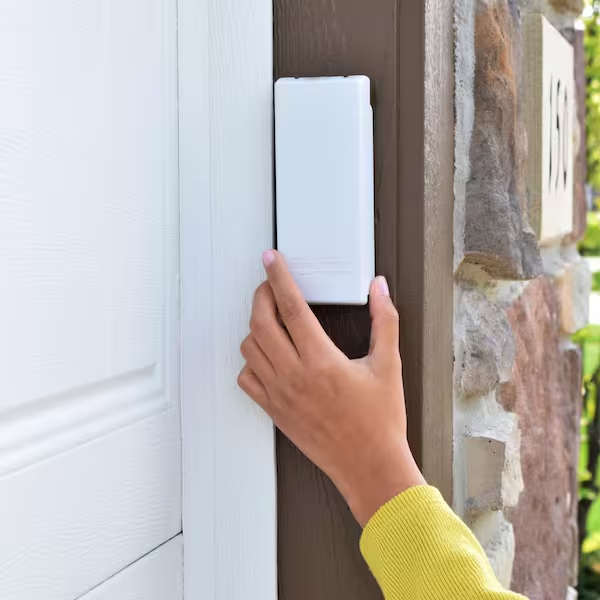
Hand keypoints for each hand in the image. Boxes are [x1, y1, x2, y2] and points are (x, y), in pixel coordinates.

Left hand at [238, 250, 425, 525]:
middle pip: (260, 322)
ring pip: (250, 348)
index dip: (279, 277)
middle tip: (271, 285)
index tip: (271, 259)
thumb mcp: (388, 365)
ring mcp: (280, 395)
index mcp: (321, 360)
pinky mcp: (274, 412)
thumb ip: (384, 320)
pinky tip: (269, 356)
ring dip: (256, 326)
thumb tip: (379, 288)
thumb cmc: (380, 420)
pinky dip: (252, 360)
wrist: (368, 466)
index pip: (290, 306)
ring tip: (273, 319)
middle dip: (261, 295)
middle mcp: (294, 376)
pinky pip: (247, 378)